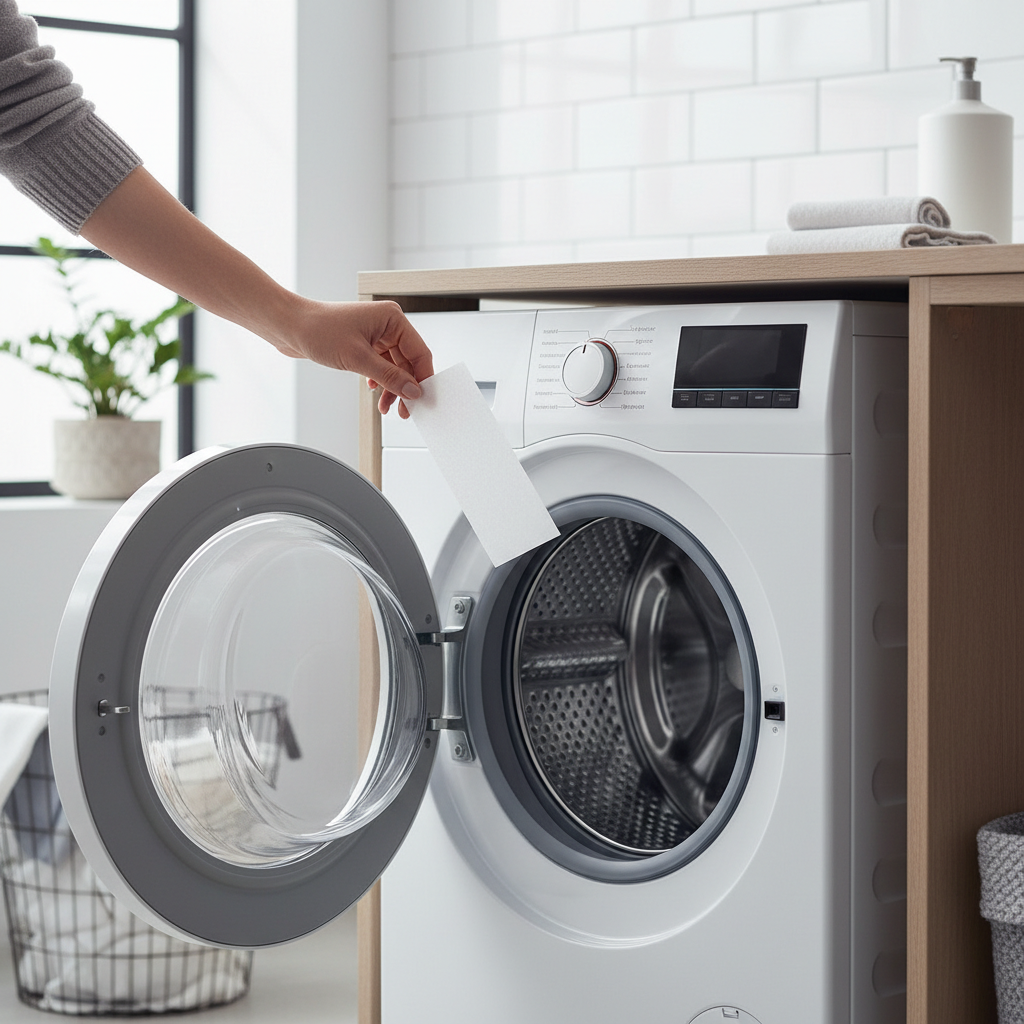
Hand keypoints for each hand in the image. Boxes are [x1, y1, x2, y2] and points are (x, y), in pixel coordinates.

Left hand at [272, 298, 432, 417]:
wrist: (290, 326)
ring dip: (391, 387)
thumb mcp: (357, 358)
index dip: (422, 378)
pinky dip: (380, 381)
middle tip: (404, 410)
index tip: (422, 399)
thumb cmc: (318, 329)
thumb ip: (389, 376)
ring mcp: (375, 334)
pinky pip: (381, 366)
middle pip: (408, 362)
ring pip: (394, 367)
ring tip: (385, 406)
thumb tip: (412, 391)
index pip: (419, 352)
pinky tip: (373, 390)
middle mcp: (386, 325)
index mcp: (391, 318)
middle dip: (405, 387)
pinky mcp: (364, 344)